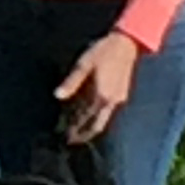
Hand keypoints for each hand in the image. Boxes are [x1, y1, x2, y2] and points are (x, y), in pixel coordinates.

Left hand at [54, 30, 142, 144]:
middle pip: (97, 124)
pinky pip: (108, 111)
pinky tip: (90, 114)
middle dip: (85, 133)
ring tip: (78, 130)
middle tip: (72, 140)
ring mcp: (119, 99)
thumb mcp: (83, 65)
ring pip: (104, 119)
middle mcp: (112, 101)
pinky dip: (98, 117)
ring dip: (91, 126)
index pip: (85, 118)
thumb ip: (71, 82)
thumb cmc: (102, 52)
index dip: (75, 128)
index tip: (66, 137)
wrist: (126, 44)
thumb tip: (57, 96)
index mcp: (101, 95)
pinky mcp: (122, 95)